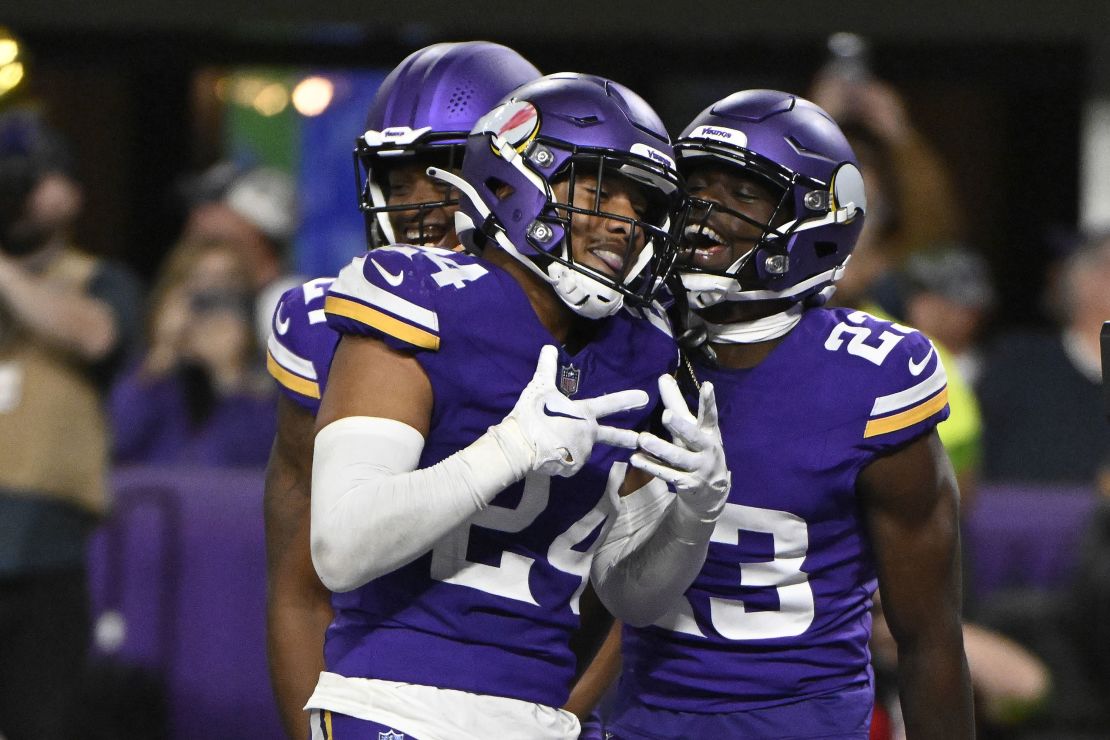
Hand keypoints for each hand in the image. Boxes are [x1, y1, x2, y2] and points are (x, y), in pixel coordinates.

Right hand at [497, 345, 648, 476]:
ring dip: (573, 444)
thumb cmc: (533, 414)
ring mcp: (582, 453)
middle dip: (626, 437)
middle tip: (638, 440)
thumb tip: (548, 347)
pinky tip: (550, 451)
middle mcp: (588, 434)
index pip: (610, 403)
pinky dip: (562, 457)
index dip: (627, 399)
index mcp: (584, 413)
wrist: (520, 446)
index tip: (644, 398)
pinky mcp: (572, 468)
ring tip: (552, 440)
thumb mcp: (539, 388)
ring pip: (581, 447)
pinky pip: (569, 461)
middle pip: (611, 436)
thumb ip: (547, 368)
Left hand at [630, 374, 729, 521]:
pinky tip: (636, 459)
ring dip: (660, 448)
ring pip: (678, 457)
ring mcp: (699, 468)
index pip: (710, 415)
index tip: (707, 385)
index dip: (709, 401)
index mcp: (710, 433)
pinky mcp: (687, 484)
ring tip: (643, 439)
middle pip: (693, 436)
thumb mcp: (693, 428)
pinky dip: (651, 466)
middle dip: (680, 426)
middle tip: (665, 415)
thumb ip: (677, 404)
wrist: (712, 493)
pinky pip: (667, 474)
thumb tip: (664, 377)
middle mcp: (707, 450)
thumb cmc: (699, 450)